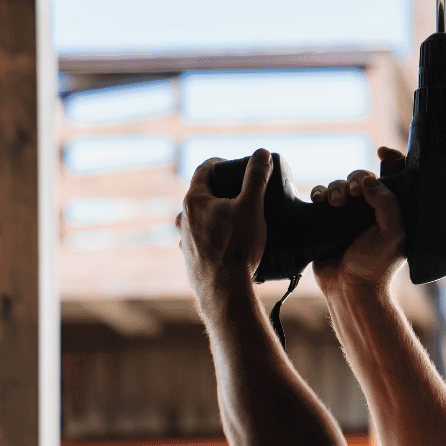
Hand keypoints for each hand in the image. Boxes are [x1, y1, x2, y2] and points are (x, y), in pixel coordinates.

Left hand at [177, 149, 271, 307]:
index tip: (235, 164)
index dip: (221, 162)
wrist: (225, 291)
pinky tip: (231, 246)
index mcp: (195, 200)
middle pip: (202, 195)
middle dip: (221, 192)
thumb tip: (261, 154)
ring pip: (200, 220)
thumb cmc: (237, 247)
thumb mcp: (252, 206)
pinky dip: (215, 238)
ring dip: (216, 216)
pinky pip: (202, 242)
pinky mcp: (191, 260)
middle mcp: (184, 219)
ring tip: (238, 222)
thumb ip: (257, 177)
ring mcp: (185, 241)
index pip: (204, 169)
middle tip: (242, 194)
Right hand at [311, 146, 406, 295]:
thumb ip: (386, 203)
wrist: (349, 288)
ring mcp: (348, 214)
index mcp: (392, 210)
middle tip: (354, 193)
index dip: (392, 159)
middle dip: (356, 180)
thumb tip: (367, 180)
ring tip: (335, 203)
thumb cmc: (376, 265)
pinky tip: (319, 200)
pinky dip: (319, 193)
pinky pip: (321, 196)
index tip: (383, 151)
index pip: (395, 176)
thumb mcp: (392, 233)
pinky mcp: (328, 220)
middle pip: (362, 178)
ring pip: (340, 185)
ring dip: (336, 188)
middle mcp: (371, 209)